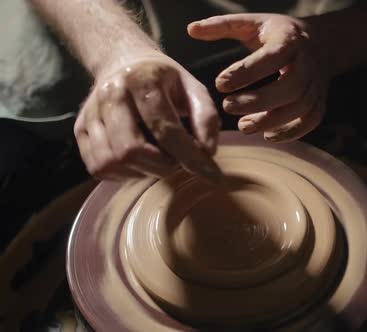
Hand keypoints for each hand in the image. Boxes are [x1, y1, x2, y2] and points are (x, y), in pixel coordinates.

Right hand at [74, 54, 220, 180]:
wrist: (123, 61)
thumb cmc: (165, 80)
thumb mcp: (193, 89)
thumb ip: (206, 118)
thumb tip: (207, 153)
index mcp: (142, 80)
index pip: (165, 130)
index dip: (189, 157)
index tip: (212, 175)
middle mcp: (111, 94)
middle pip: (131, 150)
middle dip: (162, 166)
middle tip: (178, 161)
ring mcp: (91, 113)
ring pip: (112, 162)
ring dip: (143, 172)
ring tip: (159, 160)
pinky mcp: (80, 130)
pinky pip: (99, 167)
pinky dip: (123, 174)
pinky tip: (140, 162)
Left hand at [188, 13, 327, 141]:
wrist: (320, 43)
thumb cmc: (277, 34)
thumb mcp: (253, 23)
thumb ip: (223, 25)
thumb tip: (191, 29)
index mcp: (289, 39)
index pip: (272, 57)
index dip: (246, 72)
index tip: (220, 83)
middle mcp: (308, 63)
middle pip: (290, 86)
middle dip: (258, 101)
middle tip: (228, 107)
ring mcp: (316, 84)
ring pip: (300, 107)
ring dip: (271, 120)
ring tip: (243, 126)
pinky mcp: (320, 101)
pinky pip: (311, 121)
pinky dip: (291, 132)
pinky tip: (267, 135)